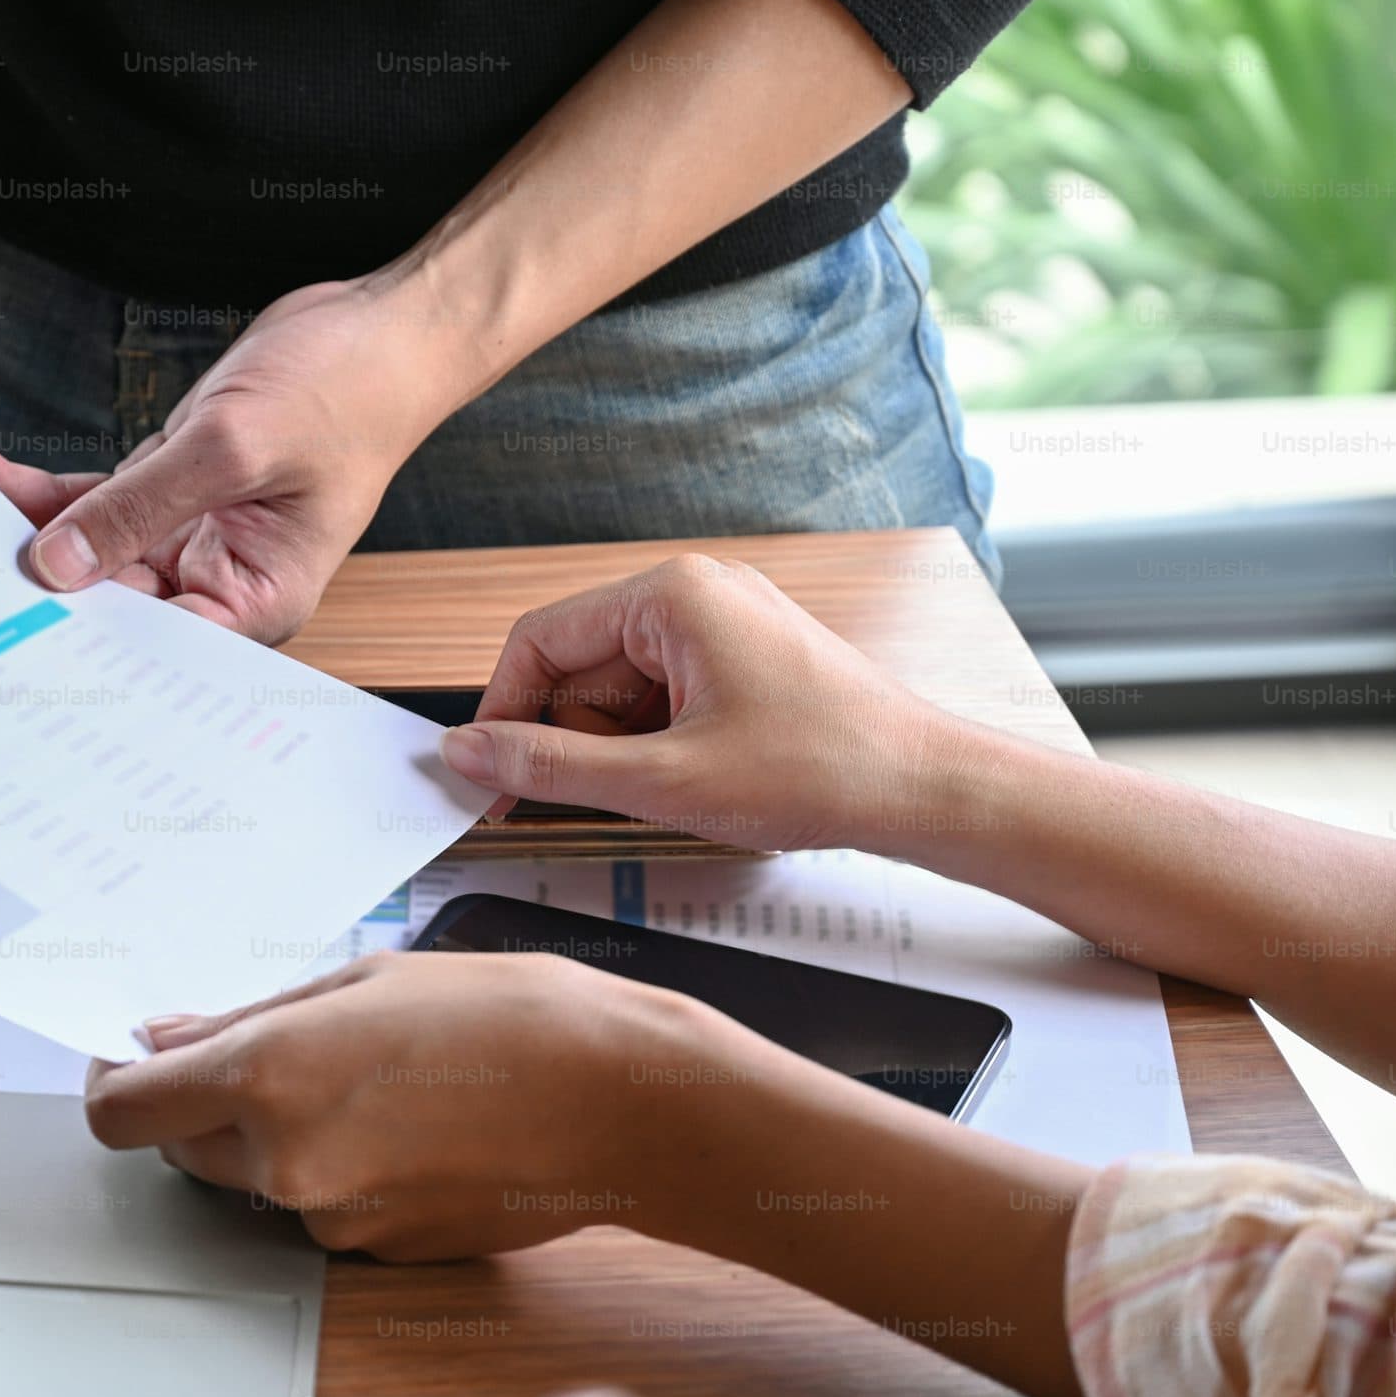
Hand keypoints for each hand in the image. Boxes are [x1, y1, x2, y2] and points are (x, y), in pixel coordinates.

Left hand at [0, 278, 468, 641]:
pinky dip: (40, 494)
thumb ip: (142, 506)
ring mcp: (189, 536)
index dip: (82, 644)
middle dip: (35, 590)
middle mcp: (219, 580)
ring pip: (88, 551)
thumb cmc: (349, 393)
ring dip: (22, 533)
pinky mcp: (168, 492)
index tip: (5, 635)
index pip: (154, 646)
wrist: (376, 331)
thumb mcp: (234, 447)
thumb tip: (60, 565)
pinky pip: (91, 504)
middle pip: (110, 606)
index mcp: (256, 599)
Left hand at [83, 950, 743, 1259]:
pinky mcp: (375, 1253)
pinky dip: (340, 1171)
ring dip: (279, 1138)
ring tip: (375, 1081)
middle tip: (275, 1053)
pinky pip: (320, 1209)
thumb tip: (163, 1037)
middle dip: (203, 1106)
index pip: (122, 1111)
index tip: (131, 1059)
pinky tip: (412, 1127)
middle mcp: (283, 1164)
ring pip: (255, 1180)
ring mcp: (330, 1220)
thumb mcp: (366, 981)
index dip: (115, 1084)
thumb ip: (247, 1017)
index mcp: (265, 1079)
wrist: (624, 1104)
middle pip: (179, 1150)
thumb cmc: (511, 1019)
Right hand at [437, 554, 974, 853]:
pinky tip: (692, 783)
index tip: (486, 774)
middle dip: (574, 740)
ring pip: (619, 690)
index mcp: (671, 595)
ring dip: (620, 750)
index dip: (503, 713)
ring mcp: (721, 625)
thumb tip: (470, 753)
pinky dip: (656, 747)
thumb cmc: (823, 768)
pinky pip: (662, 698)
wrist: (925, 788)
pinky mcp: (741, 660)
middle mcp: (694, 594)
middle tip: (591, 802)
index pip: (539, 640)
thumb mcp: (666, 781)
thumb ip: (553, 768)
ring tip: (673, 793)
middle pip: (578, 666)